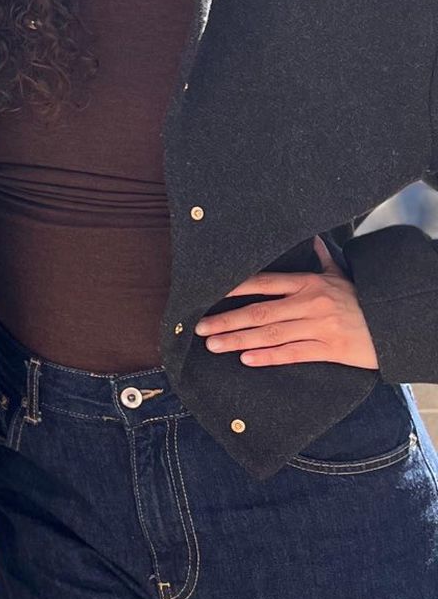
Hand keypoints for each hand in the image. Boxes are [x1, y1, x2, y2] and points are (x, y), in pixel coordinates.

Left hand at [194, 238, 377, 368]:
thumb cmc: (364, 299)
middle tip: (201, 328)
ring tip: (214, 345)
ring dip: (239, 340)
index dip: (236, 289)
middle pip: (260, 311)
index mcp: (309, 283)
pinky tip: (247, 359)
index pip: (264, 283)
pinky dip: (269, 357)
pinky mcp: (330, 350)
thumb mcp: (342, 275)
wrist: (396, 323)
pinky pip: (293, 354)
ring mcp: (318, 328)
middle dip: (227, 320)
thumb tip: (313, 238)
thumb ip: (322, 258)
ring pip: (271, 334)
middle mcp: (310, 303)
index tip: (210, 295)